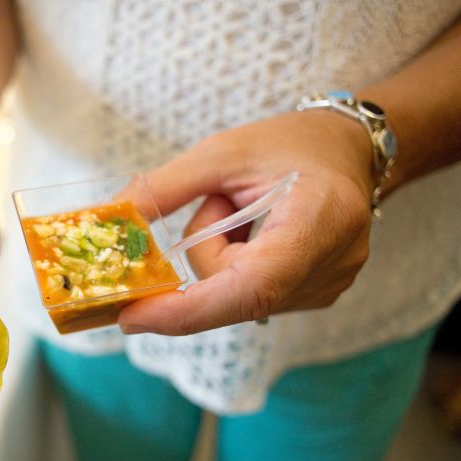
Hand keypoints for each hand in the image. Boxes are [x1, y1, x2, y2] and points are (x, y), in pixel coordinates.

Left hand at [118, 111, 375, 334]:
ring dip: (221, 258)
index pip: (249, 287)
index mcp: (319, 220)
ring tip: (248, 211)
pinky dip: (236, 267)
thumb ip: (164, 187)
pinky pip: (249, 296)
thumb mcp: (221, 152)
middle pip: (232, 291)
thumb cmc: (289, 143)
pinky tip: (256, 234)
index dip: (186, 311)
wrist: (346, 150)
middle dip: (204, 252)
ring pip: (235, 297)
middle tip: (220, 201)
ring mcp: (328, 287)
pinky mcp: (317, 297)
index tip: (132, 317)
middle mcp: (331, 265)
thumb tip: (113, 219)